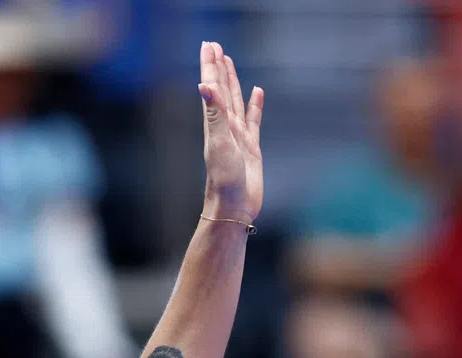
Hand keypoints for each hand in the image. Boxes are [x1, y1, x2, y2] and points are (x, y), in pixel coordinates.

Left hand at [198, 41, 262, 223]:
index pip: (212, 88)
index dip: (210, 66)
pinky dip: (254, 105)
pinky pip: (253, 120)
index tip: (209, 45)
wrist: (233, 209)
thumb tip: (204, 85)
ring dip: (232, 82)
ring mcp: (238, 137)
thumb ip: (214, 113)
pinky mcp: (251, 148)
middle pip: (221, 90)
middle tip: (215, 46)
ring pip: (235, 102)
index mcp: (215, 124)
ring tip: (229, 62)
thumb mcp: (219, 143)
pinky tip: (257, 93)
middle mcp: (224, 128)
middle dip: (217, 68)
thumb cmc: (224, 180)